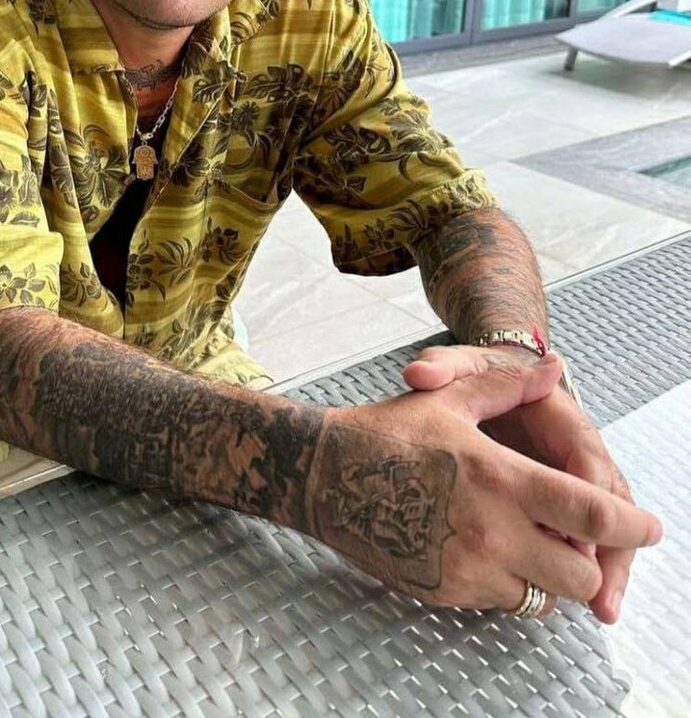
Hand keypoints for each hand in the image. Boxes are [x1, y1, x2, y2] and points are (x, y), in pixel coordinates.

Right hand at [304, 354, 661, 618]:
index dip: (632, 525)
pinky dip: (511, 583)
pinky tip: (486, 547)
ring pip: (545, 598)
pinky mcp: (446, 593)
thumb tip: (556, 368)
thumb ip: (510, 384)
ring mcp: (467, 569)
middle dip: (589, 558)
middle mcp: (490, 531)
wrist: (321, 475)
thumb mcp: (449, 396)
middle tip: (576, 535)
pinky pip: (503, 602)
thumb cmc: (387, 430)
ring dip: (550, 574)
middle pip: (580, 574)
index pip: (590, 514)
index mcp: (498, 477)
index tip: (649, 526)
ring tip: (528, 538)